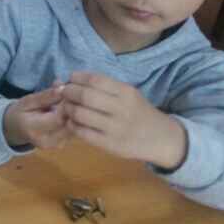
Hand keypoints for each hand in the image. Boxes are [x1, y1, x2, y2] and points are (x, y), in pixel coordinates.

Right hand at [3, 83, 70, 148]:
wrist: (16, 130)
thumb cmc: (21, 112)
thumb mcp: (28, 100)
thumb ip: (46, 96)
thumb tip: (63, 88)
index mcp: (33, 129)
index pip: (58, 118)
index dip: (67, 104)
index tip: (68, 92)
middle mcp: (46, 141)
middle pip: (69, 125)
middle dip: (73, 109)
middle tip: (72, 96)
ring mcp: (55, 145)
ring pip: (74, 128)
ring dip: (75, 114)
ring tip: (70, 103)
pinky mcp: (62, 145)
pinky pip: (74, 130)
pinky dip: (74, 120)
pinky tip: (69, 112)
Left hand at [61, 72, 186, 168]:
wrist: (160, 138)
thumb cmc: (140, 113)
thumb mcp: (129, 95)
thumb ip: (106, 88)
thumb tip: (75, 79)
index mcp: (126, 92)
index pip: (96, 79)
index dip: (77, 78)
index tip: (70, 79)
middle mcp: (121, 109)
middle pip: (85, 96)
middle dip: (69, 92)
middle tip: (63, 93)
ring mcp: (115, 128)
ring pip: (81, 114)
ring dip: (67, 109)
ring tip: (66, 107)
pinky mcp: (110, 145)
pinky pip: (83, 133)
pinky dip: (72, 125)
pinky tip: (71, 122)